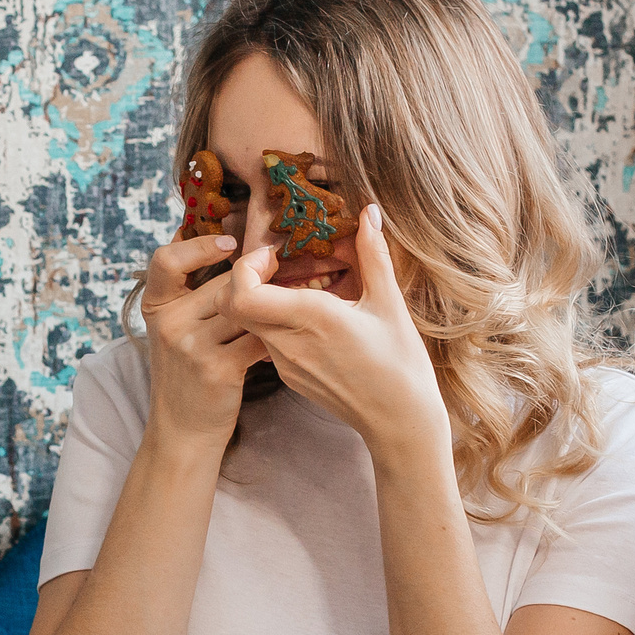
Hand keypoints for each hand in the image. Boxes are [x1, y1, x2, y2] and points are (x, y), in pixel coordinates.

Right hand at [141, 232, 269, 446]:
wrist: (183, 432)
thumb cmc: (186, 375)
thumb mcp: (175, 330)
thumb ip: (193, 295)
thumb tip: (233, 245)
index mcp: (156, 308)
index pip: (165, 260)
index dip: (199, 245)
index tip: (229, 242)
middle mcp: (169, 324)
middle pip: (222, 284)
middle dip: (251, 284)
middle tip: (276, 281)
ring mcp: (192, 346)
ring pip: (244, 307)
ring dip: (266, 312)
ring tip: (277, 317)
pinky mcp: (218, 368)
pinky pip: (258, 337)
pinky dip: (270, 339)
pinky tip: (273, 346)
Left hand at [223, 204, 449, 460]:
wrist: (400, 423)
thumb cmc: (401, 363)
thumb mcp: (390, 303)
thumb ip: (373, 254)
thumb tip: (370, 212)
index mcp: (312, 318)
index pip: (243, 292)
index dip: (246, 267)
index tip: (275, 255)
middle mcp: (289, 342)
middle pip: (233, 305)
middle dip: (246, 279)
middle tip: (276, 267)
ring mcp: (285, 364)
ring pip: (248, 323)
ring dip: (260, 300)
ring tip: (296, 289)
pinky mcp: (289, 377)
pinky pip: (266, 341)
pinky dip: (274, 322)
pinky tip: (306, 318)